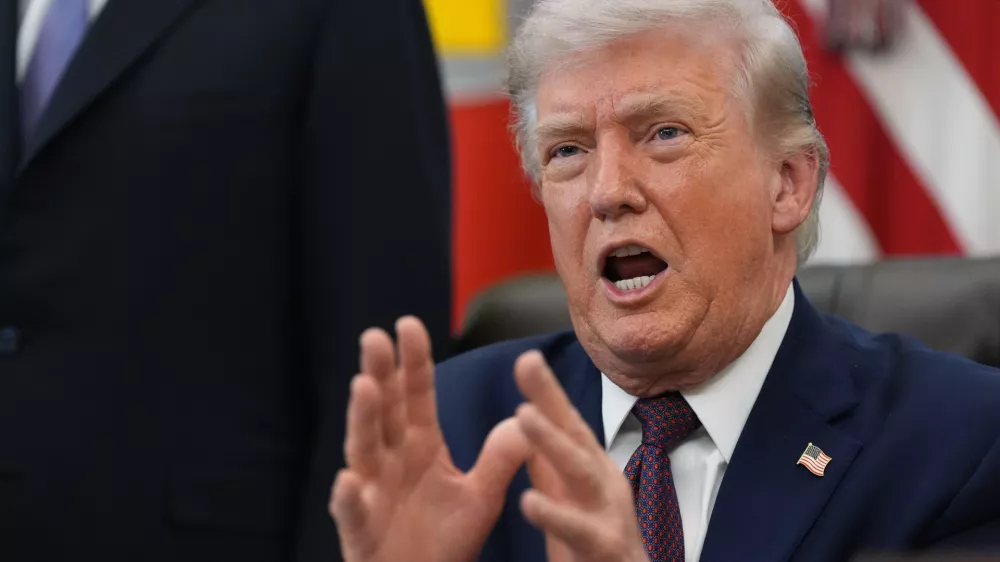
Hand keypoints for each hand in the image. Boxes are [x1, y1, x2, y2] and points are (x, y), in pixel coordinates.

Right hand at [330, 317, 530, 561]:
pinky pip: (353, 512)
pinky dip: (349, 498)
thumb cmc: (445, 541)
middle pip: (384, 411)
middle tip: (375, 337)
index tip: (409, 324)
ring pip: (363, 450)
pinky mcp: (360, 530)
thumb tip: (527, 417)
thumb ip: (500, 458)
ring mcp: (372, 493)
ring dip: (362, 419)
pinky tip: (347, 479)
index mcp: (420, 447)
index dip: (413, 362)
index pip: (415, 396)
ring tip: (363, 386)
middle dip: (380, 375)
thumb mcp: (482, 497)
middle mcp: (391, 461)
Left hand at [513, 351, 649, 561]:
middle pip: (576, 434)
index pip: (568, 424)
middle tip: (526, 363)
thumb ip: (551, 465)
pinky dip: (555, 515)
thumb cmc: (597, 547)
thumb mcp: (570, 498)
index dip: (548, 391)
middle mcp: (604, 485)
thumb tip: (530, 423)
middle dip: (551, 398)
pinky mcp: (606, 549)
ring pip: (581, 472)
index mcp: (592, 471)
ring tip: (524, 414)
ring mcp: (608, 515)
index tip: (526, 357)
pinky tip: (529, 501)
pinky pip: (580, 530)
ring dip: (553, 441)